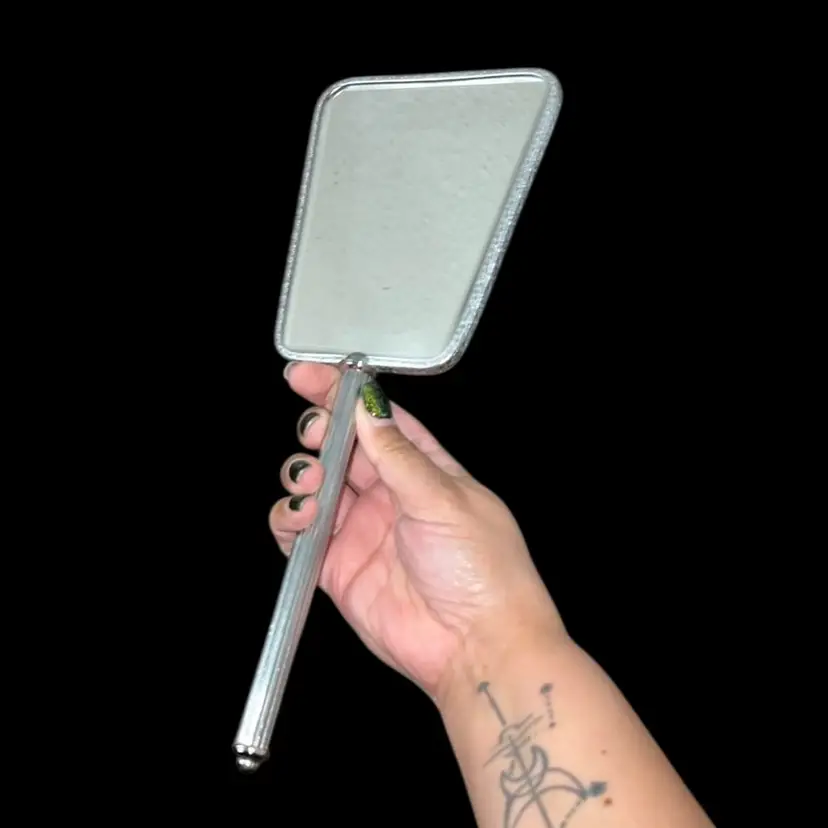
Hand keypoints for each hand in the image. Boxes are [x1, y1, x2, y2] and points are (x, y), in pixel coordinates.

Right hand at [270, 362, 563, 701]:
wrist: (476, 647)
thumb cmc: (483, 570)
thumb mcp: (443, 498)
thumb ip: (397, 454)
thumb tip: (367, 409)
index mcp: (425, 470)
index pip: (378, 419)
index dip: (345, 394)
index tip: (311, 375)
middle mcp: (391, 496)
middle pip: (342, 448)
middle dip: (318, 432)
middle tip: (314, 434)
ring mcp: (362, 530)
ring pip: (317, 487)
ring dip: (303, 475)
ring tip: (312, 484)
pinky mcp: (338, 567)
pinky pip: (299, 535)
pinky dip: (288, 521)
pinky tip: (299, 518)